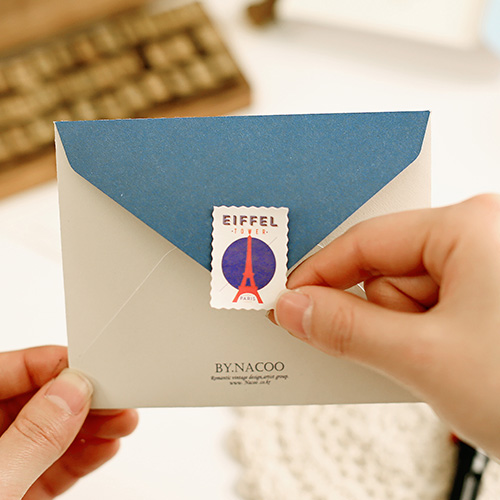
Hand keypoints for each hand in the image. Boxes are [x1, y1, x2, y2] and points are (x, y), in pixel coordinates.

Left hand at [0, 346, 137, 498]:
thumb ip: (33, 435)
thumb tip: (72, 390)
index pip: (14, 370)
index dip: (56, 364)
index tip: (95, 367)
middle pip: (38, 400)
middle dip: (84, 397)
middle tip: (118, 395)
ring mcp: (3, 465)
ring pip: (51, 433)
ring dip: (93, 426)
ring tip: (124, 420)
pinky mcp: (18, 491)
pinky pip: (53, 465)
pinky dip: (84, 456)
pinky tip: (107, 446)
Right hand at [271, 194, 499, 457]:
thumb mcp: (425, 358)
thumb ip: (347, 329)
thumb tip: (296, 309)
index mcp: (468, 227)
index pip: (364, 241)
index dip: (319, 274)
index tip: (287, 302)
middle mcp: (480, 238)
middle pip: (385, 274)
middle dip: (377, 319)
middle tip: (391, 355)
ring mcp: (488, 270)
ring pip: (407, 300)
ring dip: (405, 338)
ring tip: (441, 370)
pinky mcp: (490, 301)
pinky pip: (429, 313)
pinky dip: (422, 342)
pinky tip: (445, 367)